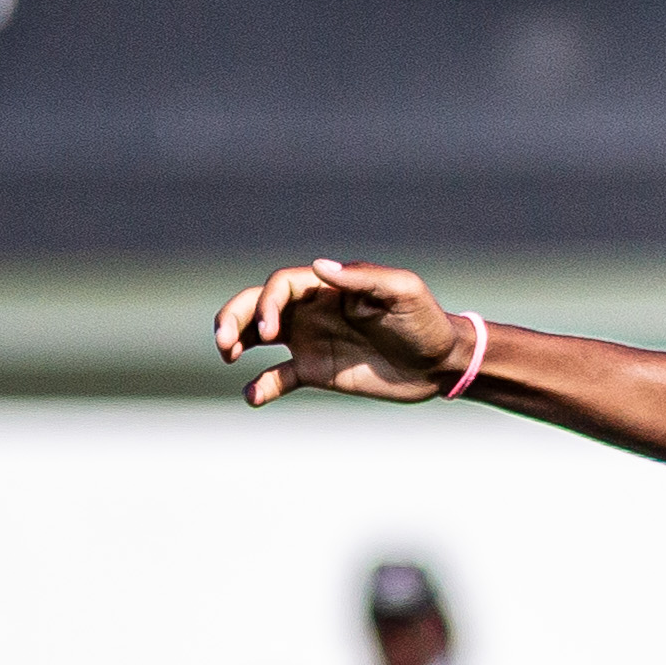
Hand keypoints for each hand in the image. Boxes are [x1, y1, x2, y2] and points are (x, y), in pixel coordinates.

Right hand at [217, 257, 466, 405]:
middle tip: (224, 342)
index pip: (281, 286)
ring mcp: (310, 340)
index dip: (267, 304)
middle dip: (234, 317)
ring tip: (229, 356)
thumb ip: (364, 279)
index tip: (270, 330)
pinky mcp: (316, 370)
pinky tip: (253, 396)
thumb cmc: (426, 320)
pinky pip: (278, 377)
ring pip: (257, 336)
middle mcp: (311, 310)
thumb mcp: (403, 292)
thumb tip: (320, 268)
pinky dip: (261, 386)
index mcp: (328, 287)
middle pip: (258, 305)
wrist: (441, 362)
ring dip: (235, 341)